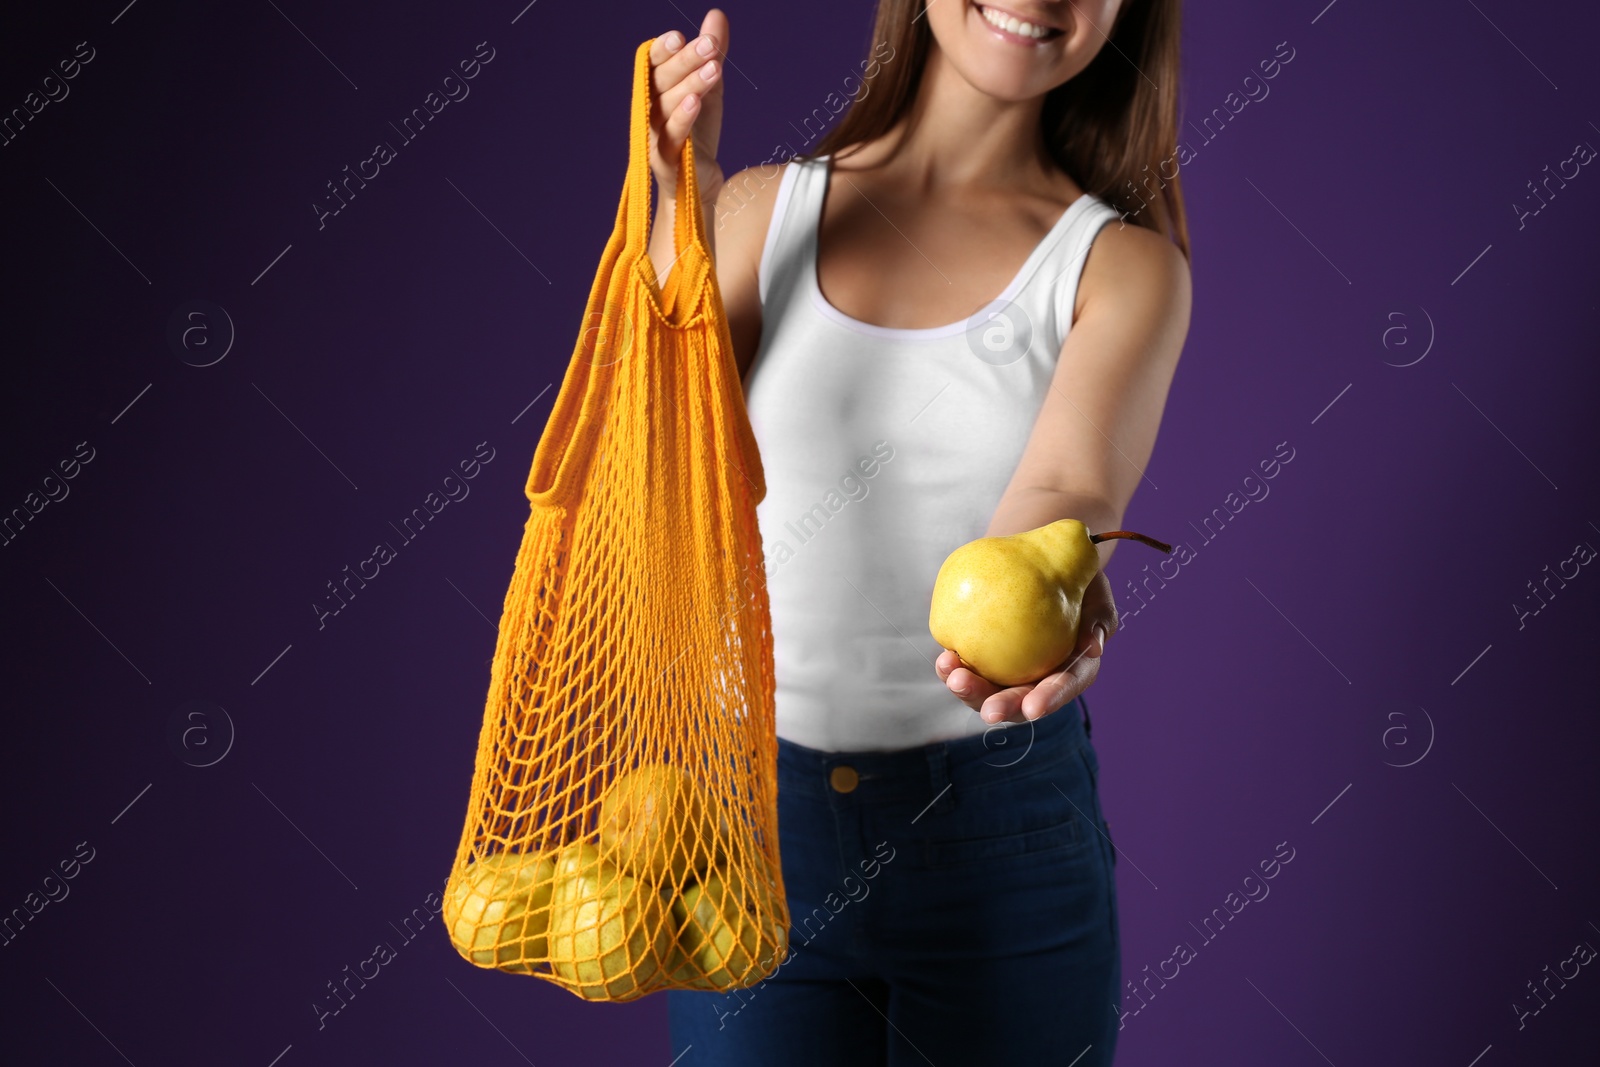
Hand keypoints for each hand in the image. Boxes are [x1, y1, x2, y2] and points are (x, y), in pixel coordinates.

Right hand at [647, 10, 728, 207]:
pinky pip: (672, 137)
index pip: (653, 65)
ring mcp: (655, 136)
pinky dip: (683, 118)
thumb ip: (712, 55)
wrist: (699, 185)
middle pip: (662, 81)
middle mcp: (651, 111)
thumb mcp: (710, 89)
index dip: (663, 50)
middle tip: (709, 45)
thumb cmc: (698, 135)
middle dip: (685, 61)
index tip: (680, 36)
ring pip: (668, 106)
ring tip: (714, 69)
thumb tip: (716, 15)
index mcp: (658, 92)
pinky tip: (696, 102)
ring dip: (690, 84)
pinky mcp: (667, 160)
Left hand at [935, 569, 1119, 724]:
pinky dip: (953, 668)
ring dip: (969, 692)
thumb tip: (1092, 648)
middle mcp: (1038, 676)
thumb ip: (1099, 618)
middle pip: (1020, 701)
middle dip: (1002, 708)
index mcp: (1071, 668)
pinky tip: (945, 658)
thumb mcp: (1096, 590)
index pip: (1063, 687)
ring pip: (987, 691)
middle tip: (989, 711)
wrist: (1038, 557)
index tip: (1033, 709)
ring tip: (954, 678)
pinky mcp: (981, 654)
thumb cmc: (1074, 575)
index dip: (1049, 700)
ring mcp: (1007, 668)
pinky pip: (966, 666)